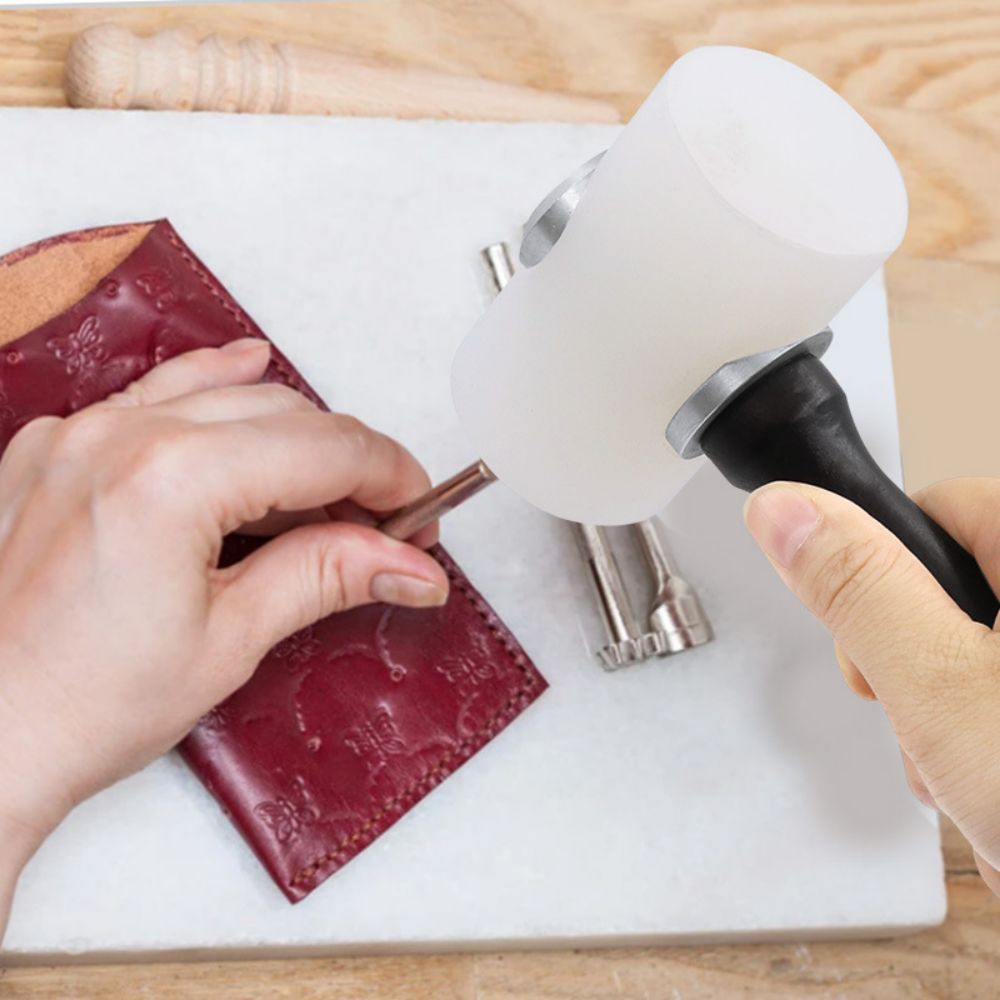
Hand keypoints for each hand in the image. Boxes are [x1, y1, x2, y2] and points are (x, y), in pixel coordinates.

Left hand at [0, 339, 447, 928]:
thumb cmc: (81, 707)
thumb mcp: (230, 640)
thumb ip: (327, 575)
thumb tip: (408, 563)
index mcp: (171, 478)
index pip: (324, 449)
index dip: (390, 477)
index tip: (420, 514)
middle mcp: (120, 436)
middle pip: (284, 415)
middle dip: (350, 462)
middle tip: (385, 522)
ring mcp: (80, 435)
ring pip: (225, 396)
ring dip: (293, 433)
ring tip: (330, 487)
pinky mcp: (56, 450)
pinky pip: (154, 393)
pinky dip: (211, 387)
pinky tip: (246, 370)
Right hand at [745, 479, 999, 894]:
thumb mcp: (947, 693)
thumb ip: (860, 591)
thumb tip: (787, 511)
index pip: (945, 506)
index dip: (885, 571)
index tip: (875, 644)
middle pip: (959, 589)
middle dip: (915, 664)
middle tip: (926, 721)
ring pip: (978, 656)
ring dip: (947, 717)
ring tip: (970, 777)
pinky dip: (985, 747)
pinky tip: (994, 793)